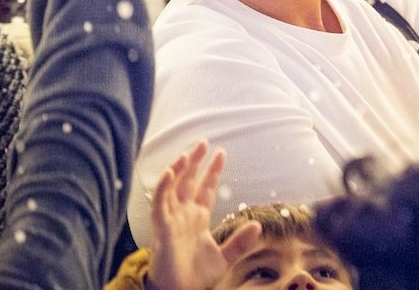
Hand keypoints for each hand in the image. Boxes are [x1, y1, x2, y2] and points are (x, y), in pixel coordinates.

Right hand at [147, 142, 261, 289]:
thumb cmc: (195, 277)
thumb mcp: (224, 257)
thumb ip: (240, 242)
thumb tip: (257, 224)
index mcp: (197, 219)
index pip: (205, 189)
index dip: (212, 171)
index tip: (221, 153)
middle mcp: (183, 216)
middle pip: (188, 182)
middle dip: (194, 162)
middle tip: (203, 142)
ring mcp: (172, 221)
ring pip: (173, 189)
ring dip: (178, 170)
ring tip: (187, 153)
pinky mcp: (162, 229)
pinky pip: (160, 205)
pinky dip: (164, 188)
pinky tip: (170, 173)